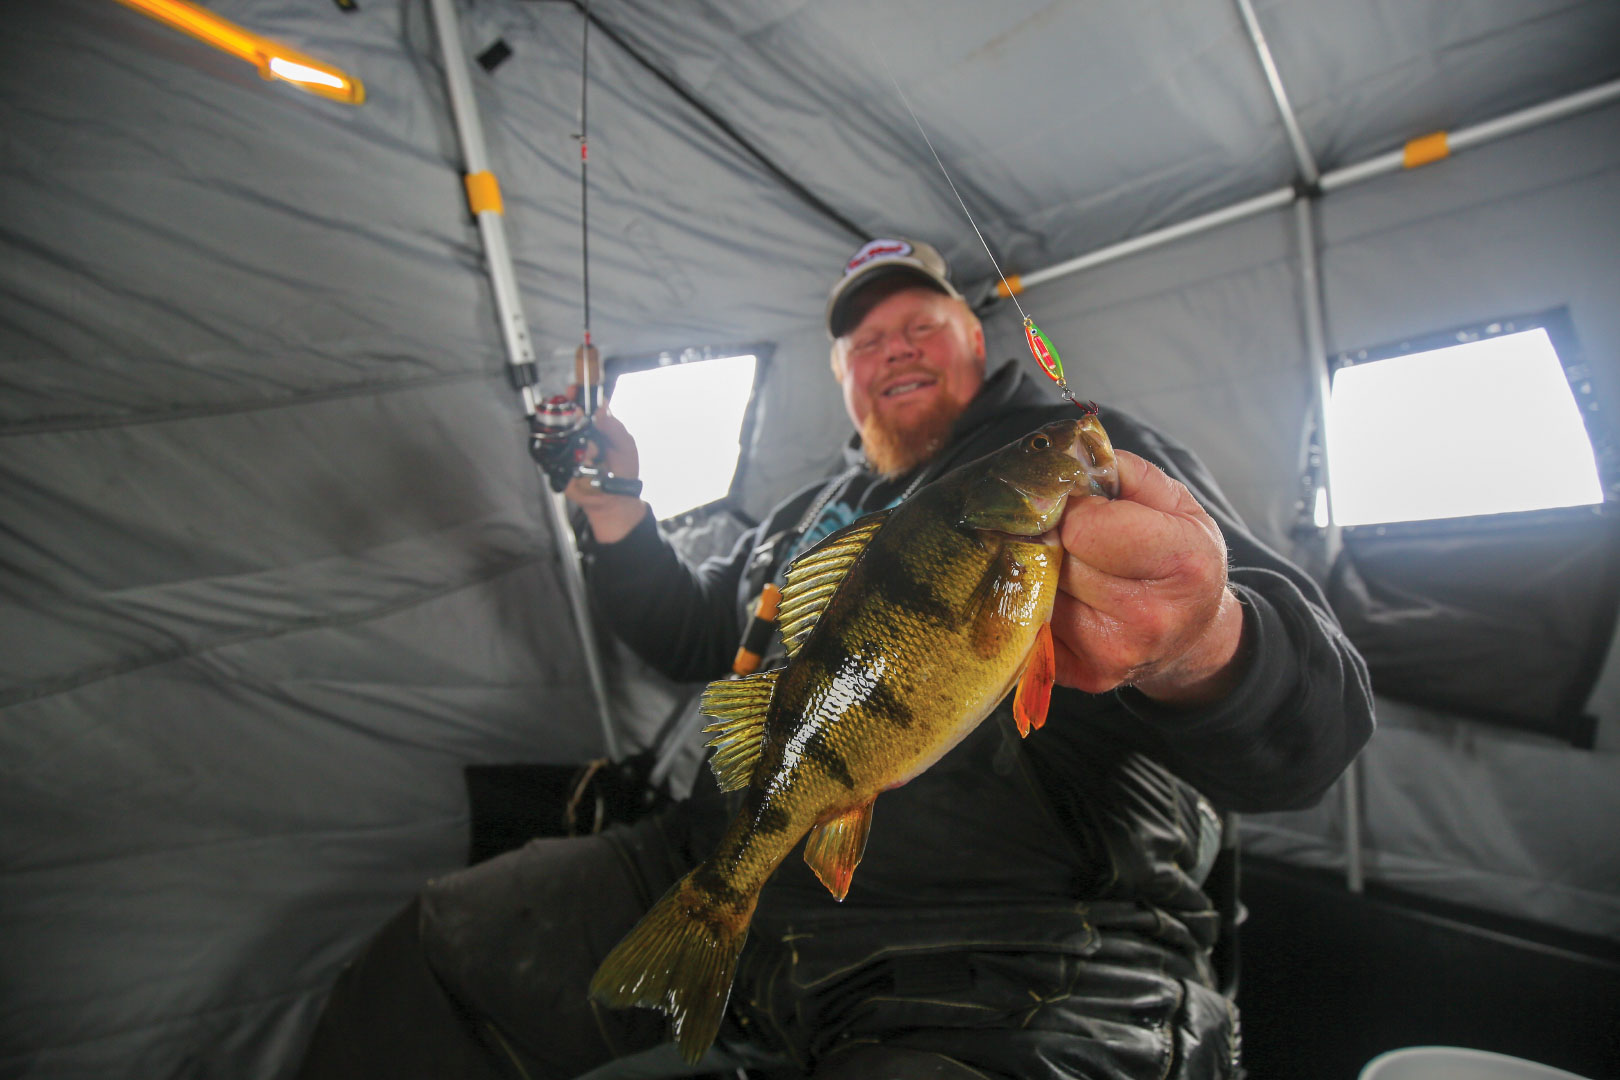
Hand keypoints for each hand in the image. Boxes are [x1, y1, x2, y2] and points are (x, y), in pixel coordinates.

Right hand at [562, 398, 648, 543]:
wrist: (613, 499)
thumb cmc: (623, 470)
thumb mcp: (625, 446)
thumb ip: (614, 428)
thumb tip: (600, 409)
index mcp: (597, 424)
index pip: (584, 403)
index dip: (577, 394)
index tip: (573, 390)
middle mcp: (580, 433)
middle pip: (566, 414)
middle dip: (571, 415)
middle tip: (578, 419)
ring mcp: (568, 447)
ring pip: (560, 433)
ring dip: (576, 441)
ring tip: (594, 455)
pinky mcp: (559, 463)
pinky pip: (555, 454)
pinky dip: (569, 458)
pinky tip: (584, 465)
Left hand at [1050, 451, 1246, 706]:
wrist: (1192, 636)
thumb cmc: (1180, 559)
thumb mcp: (1174, 503)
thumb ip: (1122, 471)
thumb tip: (1065, 458)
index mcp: (1181, 562)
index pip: (1083, 527)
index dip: (1075, 508)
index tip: (1087, 509)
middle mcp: (1148, 617)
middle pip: (1054, 557)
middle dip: (1055, 538)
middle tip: (1075, 538)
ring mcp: (1111, 653)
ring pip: (1034, 589)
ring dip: (1040, 570)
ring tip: (1070, 566)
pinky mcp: (1079, 675)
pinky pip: (1026, 623)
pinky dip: (1034, 604)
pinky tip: (1060, 596)